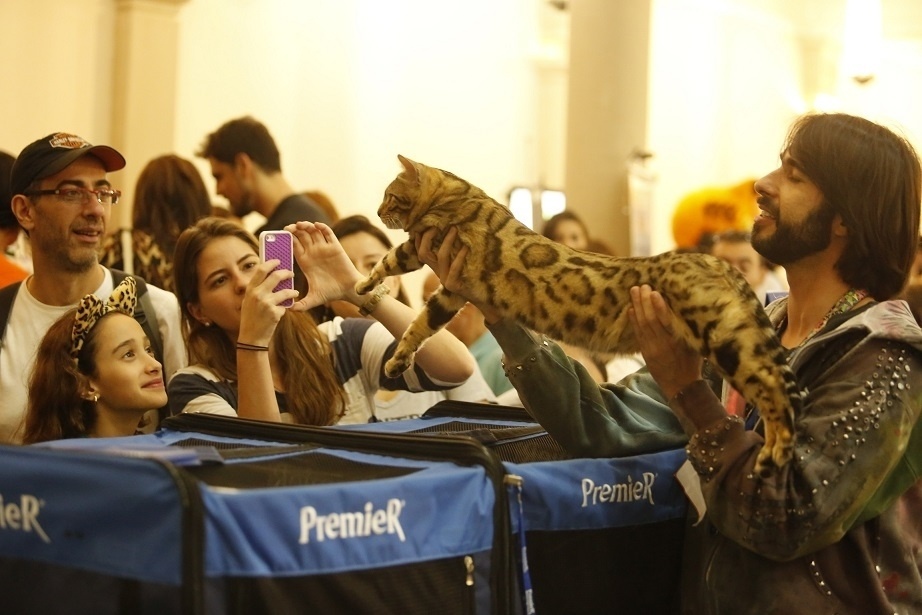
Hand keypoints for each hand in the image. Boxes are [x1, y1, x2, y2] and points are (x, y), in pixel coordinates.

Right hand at [237, 260, 294, 345]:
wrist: (251, 338)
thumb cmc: (251, 318)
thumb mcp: (249, 302)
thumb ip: (258, 289)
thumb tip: (272, 276)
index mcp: (250, 290)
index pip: (261, 270)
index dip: (271, 263)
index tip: (278, 261)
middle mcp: (257, 294)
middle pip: (276, 276)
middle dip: (286, 273)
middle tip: (291, 274)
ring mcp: (266, 303)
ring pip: (285, 291)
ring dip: (292, 291)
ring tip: (295, 292)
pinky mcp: (275, 312)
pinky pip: (285, 306)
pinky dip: (285, 308)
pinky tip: (281, 312)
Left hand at [285, 221, 362, 309]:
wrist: (348, 290)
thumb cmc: (331, 293)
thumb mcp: (313, 299)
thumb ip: (301, 304)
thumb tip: (289, 310)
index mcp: (305, 261)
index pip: (294, 245)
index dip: (287, 239)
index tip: (281, 236)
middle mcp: (314, 252)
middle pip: (301, 235)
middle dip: (294, 229)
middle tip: (289, 228)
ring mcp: (324, 248)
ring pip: (313, 231)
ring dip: (306, 225)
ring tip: (300, 225)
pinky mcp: (335, 246)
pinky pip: (328, 232)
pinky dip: (322, 227)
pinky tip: (316, 225)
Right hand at [416, 226, 502, 322]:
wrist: (484, 297)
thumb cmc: (476, 274)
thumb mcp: (464, 259)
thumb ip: (457, 247)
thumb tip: (457, 225)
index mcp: (437, 266)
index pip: (420, 251)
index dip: (419, 238)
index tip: (425, 223)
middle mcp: (438, 273)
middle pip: (423, 253)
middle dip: (428, 237)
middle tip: (438, 224)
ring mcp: (444, 280)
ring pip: (440, 257)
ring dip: (447, 241)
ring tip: (454, 229)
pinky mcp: (453, 286)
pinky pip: (454, 268)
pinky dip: (460, 256)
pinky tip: (466, 247)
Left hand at [628, 284, 701, 398]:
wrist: (681, 386)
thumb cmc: (692, 363)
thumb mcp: (696, 346)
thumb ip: (689, 330)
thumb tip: (689, 306)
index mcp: (678, 342)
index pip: (667, 322)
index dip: (660, 307)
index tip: (655, 293)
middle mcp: (663, 344)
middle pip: (650, 320)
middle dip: (645, 302)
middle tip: (642, 286)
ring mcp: (652, 349)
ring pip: (642, 325)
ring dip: (637, 306)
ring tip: (634, 291)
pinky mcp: (645, 352)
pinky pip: (638, 334)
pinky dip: (634, 320)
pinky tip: (631, 309)